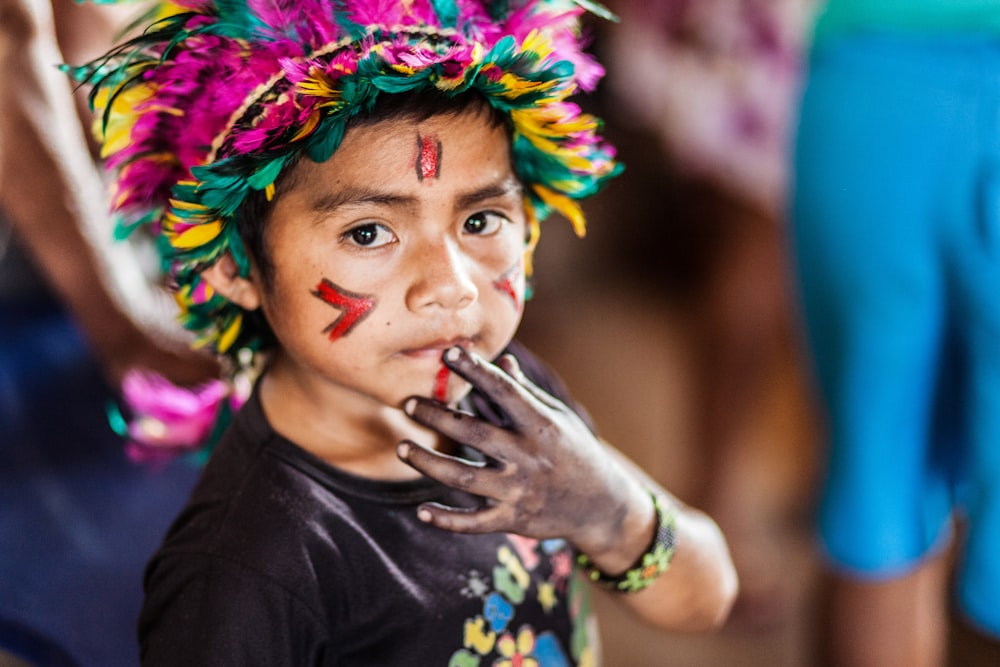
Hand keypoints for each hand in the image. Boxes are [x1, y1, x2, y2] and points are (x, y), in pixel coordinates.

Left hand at [398, 346, 651, 564]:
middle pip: (473, 433)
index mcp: (541, 425)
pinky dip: (446, 519)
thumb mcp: (558, 417)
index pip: (504, 392)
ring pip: (463, 478)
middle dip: (437, 417)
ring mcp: (520, 491)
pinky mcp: (513, 520)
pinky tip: (421, 511)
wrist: (602, 505)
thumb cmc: (575, 451)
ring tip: (401, 448)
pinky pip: (473, 523)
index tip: (448, 353)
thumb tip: (502, 361)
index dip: (476, 371)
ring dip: (428, 462)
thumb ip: (525, 393)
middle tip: (408, 403)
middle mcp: (529, 457)